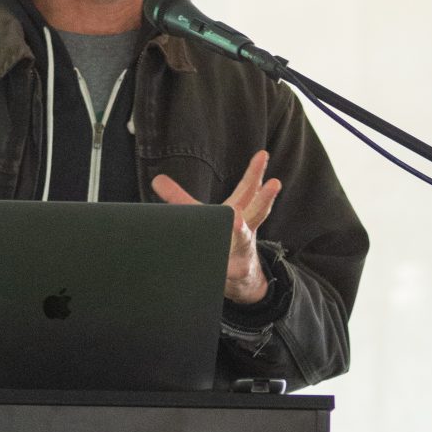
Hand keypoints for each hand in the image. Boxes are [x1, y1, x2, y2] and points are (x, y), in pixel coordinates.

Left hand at [152, 148, 281, 304]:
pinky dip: (223, 267)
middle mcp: (246, 228)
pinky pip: (228, 268)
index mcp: (239, 210)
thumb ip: (180, 198)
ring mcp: (243, 249)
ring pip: (244, 238)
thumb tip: (157, 179)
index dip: (256, 171)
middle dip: (265, 197)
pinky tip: (221, 267)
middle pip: (258, 209)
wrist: (239, 276)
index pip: (249, 188)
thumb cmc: (220, 236)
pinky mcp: (236, 271)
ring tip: (237, 222)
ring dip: (241, 230)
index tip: (262, 155)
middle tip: (274, 183)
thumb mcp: (202, 214)